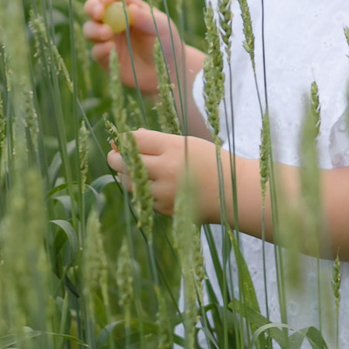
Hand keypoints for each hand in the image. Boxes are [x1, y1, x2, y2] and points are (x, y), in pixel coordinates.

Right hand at [80, 0, 177, 95]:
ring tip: (107, 34)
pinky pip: (96, 52)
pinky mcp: (107, 59)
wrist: (170, 72)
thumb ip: (148, 19)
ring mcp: (109, 40)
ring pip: (90, 30)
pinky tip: (110, 49)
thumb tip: (131, 8)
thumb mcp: (164, 28)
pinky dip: (99, 49)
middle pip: (94, 9)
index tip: (105, 0)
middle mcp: (115, 21)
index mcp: (129, 8)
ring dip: (94, 30)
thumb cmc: (168, 43)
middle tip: (98, 13)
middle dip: (92, 8)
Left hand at [108, 128, 224, 218]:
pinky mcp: (166, 209)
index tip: (120, 141)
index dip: (122, 140)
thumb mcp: (185, 143)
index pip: (133, 140)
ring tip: (134, 170)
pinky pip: (143, 198)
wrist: (234, 191)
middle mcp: (166, 170)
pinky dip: (144, 191)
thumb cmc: (208, 160)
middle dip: (115, 158)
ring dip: (127, 175)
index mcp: (172, 148)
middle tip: (114, 156)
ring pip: (129, 183)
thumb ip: (155, 141)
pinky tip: (155, 185)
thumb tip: (123, 141)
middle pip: (124, 163)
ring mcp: (165, 192)